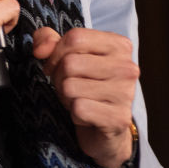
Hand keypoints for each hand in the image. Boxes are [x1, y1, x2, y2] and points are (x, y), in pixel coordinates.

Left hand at [31, 26, 137, 167]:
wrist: (105, 129)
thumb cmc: (85, 85)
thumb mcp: (66, 55)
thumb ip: (48, 40)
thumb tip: (40, 49)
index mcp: (119, 45)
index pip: (75, 38)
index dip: (55, 53)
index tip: (54, 66)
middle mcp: (128, 67)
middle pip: (70, 64)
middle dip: (59, 78)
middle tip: (69, 87)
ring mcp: (126, 93)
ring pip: (70, 87)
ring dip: (66, 97)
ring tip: (79, 99)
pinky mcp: (118, 118)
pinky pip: (78, 109)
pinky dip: (75, 114)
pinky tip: (87, 115)